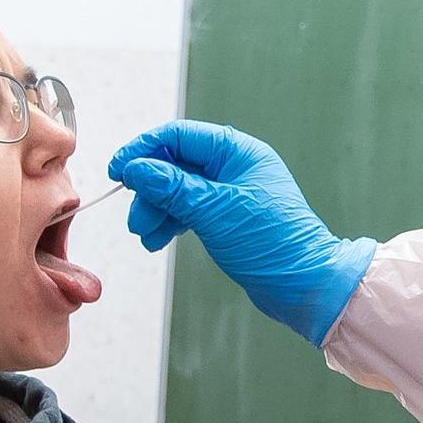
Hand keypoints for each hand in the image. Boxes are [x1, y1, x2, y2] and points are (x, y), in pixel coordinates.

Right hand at [108, 121, 377, 344]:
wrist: (304, 285)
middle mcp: (234, 166)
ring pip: (179, 191)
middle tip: (135, 216)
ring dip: (158, 210)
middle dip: (150, 189)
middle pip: (175, 164)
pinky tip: (157, 241)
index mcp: (237, 151)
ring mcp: (231, 193)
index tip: (118, 170)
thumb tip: (136, 167)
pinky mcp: (228, 218)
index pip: (178, 137)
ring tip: (145, 234)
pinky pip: (190, 211)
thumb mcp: (214, 211)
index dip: (144, 150)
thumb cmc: (273, 243)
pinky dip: (171, 223)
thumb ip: (172, 187)